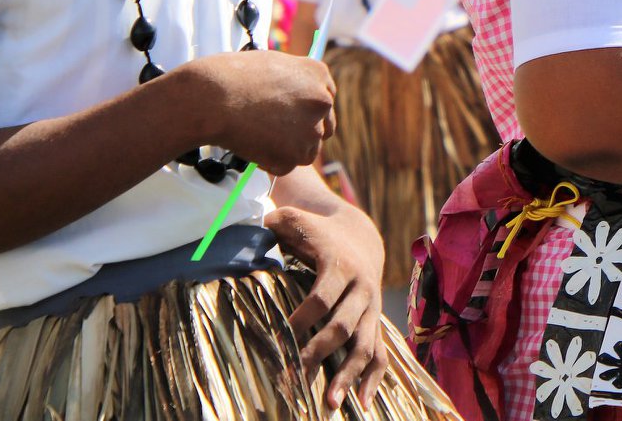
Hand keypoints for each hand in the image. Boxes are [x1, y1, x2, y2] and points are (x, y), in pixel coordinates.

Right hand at [181, 50, 336, 174]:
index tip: (293, 119)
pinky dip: (269, 163)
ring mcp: (310, 129)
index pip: (325, 100)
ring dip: (286, 150)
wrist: (211, 98)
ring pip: (306, 151)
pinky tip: (251, 147)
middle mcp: (321, 101)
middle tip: (276, 135)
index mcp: (317, 74)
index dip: (308, 112)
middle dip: (302, 134)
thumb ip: (291, 80)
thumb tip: (292, 95)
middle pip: (323, 128)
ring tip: (256, 137)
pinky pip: (286, 166)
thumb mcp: (271, 63)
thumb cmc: (230, 77)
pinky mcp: (293, 154)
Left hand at [267, 194, 387, 410]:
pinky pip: (380, 354)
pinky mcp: (374, 323)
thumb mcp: (295, 219)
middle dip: (318, 353)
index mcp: (340, 265)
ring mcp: (371, 309)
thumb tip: (240, 229)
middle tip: (293, 377)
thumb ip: (272, 223)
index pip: (321, 296)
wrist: (361, 235)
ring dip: (348, 375)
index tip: (280, 337)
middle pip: (342, 326)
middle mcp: (361, 288)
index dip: (301, 318)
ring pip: (365, 345)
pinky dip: (373, 380)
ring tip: (330, 405)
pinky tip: (363, 404)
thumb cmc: (316, 232)